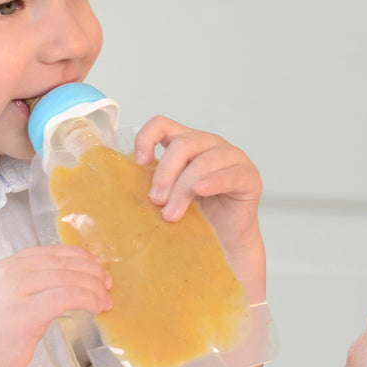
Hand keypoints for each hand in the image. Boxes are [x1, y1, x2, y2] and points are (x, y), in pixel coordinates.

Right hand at [0, 244, 110, 366]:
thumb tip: (69, 282)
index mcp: (7, 266)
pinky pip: (64, 297)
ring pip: (67, 278)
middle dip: (92, 272)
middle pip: (62, 263)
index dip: (79, 257)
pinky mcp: (24, 314)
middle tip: (107, 284)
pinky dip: (85, 299)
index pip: (51, 251)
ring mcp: (15, 292)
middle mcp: (10, 273)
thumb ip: (30, 285)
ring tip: (105, 300)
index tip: (96, 266)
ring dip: (93, 288)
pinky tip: (95, 307)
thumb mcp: (6, 297)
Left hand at [132, 116, 263, 284]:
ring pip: (202, 161)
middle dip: (164, 173)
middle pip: (182, 144)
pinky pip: (230, 174)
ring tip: (172, 214)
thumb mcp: (168, 194)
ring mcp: (232, 157)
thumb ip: (153, 181)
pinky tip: (201, 191)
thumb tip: (117, 182)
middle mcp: (210, 144)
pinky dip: (213, 182)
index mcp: (187, 142)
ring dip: (183, 188)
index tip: (139, 163)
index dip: (147, 138)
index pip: (162, 123)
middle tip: (155, 201)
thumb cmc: (195, 217)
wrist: (225, 243)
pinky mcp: (249, 176)